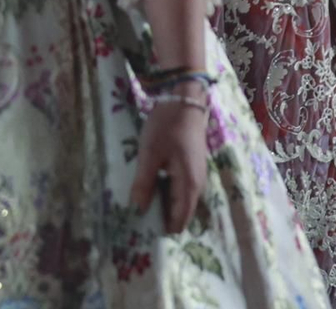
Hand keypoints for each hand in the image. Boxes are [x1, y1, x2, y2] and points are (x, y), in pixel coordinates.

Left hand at [130, 95, 209, 233]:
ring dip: (162, 205)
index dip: (165, 229)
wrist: (184, 101)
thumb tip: (138, 209)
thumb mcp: (150, 154)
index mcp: (189, 185)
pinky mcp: (190, 166)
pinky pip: (179, 188)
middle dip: (162, 218)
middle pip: (181, 211)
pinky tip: (149, 187)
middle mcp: (197, 184)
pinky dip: (165, 192)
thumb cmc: (167, 127)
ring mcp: (195, 174)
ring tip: (140, 207)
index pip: (180, 218)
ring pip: (179, 199)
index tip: (146, 235)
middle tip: (138, 222)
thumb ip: (144, 182)